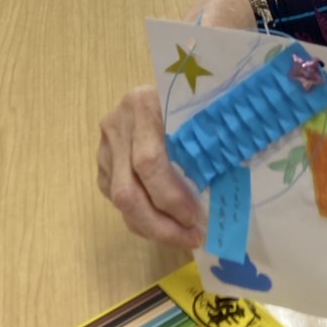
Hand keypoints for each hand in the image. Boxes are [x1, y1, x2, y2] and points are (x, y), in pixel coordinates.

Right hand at [97, 86, 204, 248]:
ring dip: (151, 227)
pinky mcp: (102, 163)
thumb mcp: (198, 113)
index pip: (149, 161)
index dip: (170, 195)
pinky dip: (141, 219)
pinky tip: (164, 224)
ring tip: (182, 237)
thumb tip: (223, 194)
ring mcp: (105, 146)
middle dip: (159, 223)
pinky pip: (116, 201)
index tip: (193, 216)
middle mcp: (117, 124)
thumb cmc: (189, 101)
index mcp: (142, 105)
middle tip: (190, 237)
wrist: (158, 88)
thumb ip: (202, 144)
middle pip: (127, 190)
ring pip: (119, 200)